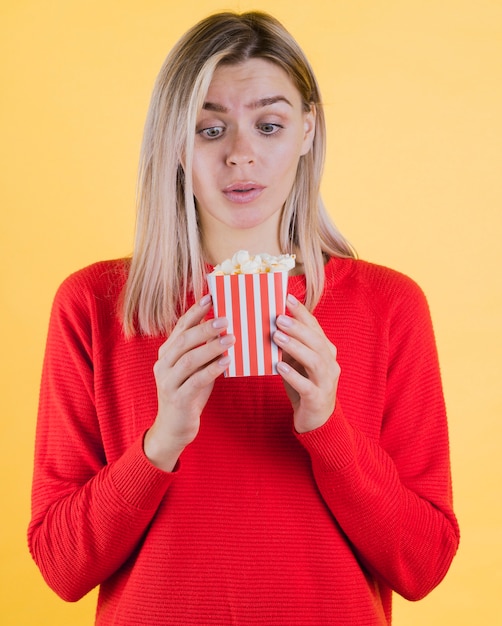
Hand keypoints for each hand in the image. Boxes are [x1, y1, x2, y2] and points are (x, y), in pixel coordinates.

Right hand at [144, 294, 234, 470]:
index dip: (194, 312)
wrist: (174, 428)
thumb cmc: (189, 394)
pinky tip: (227, 362)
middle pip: (184, 341)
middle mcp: (163, 364)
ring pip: (189, 359)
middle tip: (226, 319)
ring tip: (232, 339)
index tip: (210, 298)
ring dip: (211, 347)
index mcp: (166, 353)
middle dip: (205, 327)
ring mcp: (168, 382)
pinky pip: (195, 381)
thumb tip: (226, 329)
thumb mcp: (195, 369)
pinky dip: (211, 370)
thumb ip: (204, 351)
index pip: (180, 328)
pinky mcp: (178, 398)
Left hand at [273, 294, 339, 432]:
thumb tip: (270, 324)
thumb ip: (289, 346)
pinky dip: (293, 375)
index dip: (302, 312)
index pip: (316, 327)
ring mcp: (326, 382)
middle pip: (316, 341)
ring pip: (314, 360)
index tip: (287, 298)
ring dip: (295, 347)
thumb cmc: (304, 386)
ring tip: (276, 337)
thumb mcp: (297, 363)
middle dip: (297, 328)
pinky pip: (306, 385)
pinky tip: (279, 366)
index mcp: (326, 352)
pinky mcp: (317, 399)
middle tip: (278, 318)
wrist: (317, 420)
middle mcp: (330, 364)